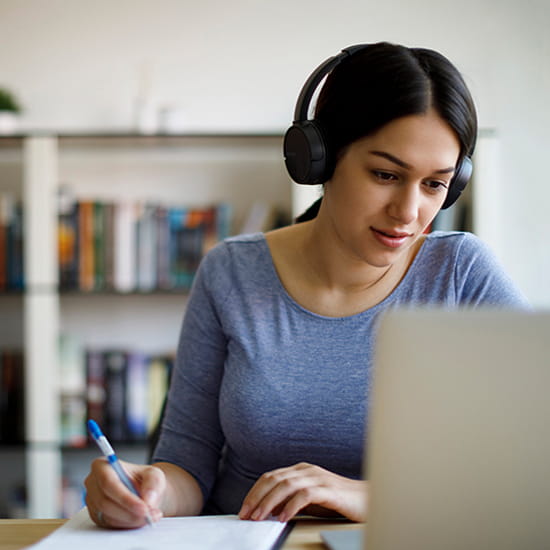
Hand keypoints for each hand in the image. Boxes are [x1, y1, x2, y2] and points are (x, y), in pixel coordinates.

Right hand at [84, 457, 164, 528]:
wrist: (143, 492)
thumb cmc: (144, 479)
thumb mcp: (154, 474)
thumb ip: (153, 483)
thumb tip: (148, 498)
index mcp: (102, 465)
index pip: (108, 482)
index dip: (125, 497)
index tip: (143, 507)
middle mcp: (93, 483)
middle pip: (105, 502)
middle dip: (130, 511)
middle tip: (149, 514)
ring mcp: (93, 501)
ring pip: (108, 515)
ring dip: (131, 519)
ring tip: (150, 516)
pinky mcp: (97, 516)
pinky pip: (110, 524)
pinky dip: (127, 524)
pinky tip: (140, 519)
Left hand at [238, 462, 367, 522]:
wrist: (368, 500)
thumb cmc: (338, 501)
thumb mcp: (310, 500)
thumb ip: (291, 500)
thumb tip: (268, 511)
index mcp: (300, 470)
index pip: (270, 477)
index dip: (254, 492)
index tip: (244, 510)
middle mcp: (307, 470)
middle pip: (274, 479)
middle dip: (256, 497)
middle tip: (245, 515)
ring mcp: (318, 478)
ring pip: (286, 486)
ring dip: (269, 502)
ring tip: (259, 518)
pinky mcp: (329, 490)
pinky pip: (305, 495)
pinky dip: (291, 506)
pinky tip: (283, 518)